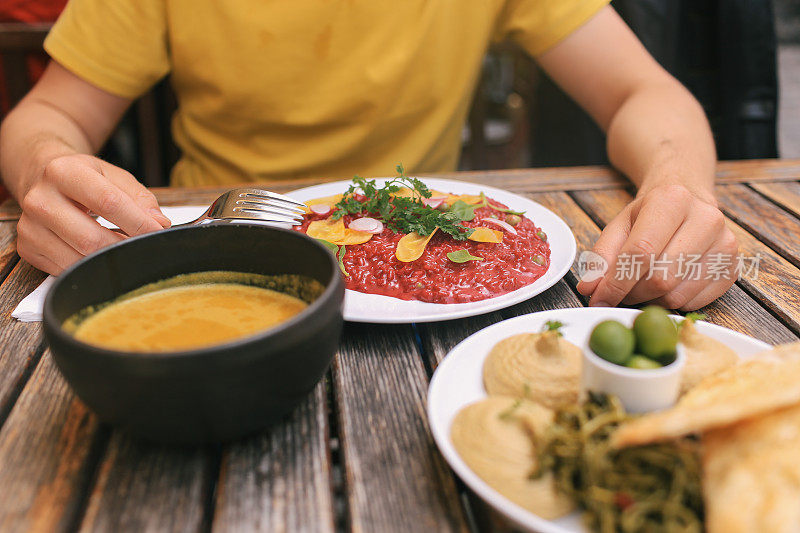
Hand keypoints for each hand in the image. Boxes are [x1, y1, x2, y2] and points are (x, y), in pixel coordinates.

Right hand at [16, 154, 170, 274]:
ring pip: (79, 259)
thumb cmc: (83, 177)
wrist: (41, 176)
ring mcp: (29, 226)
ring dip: (108, 260)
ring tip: (122, 249)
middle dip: (123, 247)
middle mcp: (40, 199)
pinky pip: (65, 269)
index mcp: (64, 172)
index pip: (108, 202)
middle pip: (91, 239)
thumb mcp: (114, 176)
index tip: (158, 232)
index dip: (138, 222)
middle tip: (143, 247)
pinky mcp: (27, 248)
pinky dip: (88, 266)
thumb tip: (159, 223)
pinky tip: (97, 253)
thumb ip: (140, 198)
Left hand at [576, 183, 737, 310]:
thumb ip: (601, 257)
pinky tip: (663, 287)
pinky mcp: (735, 267)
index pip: (640, 252)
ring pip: (677, 294)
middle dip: (631, 293)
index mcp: (672, 200)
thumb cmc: (650, 214)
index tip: (599, 299)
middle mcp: (706, 219)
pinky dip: (670, 302)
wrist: (687, 200)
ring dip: (649, 300)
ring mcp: (726, 244)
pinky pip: (694, 302)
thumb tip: (589, 289)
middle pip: (660, 278)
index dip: (616, 283)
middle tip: (619, 293)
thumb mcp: (619, 225)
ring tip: (639, 288)